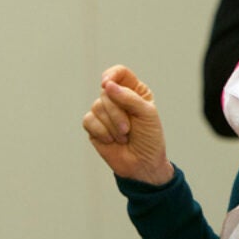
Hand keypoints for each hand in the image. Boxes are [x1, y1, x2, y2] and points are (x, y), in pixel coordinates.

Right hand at [82, 65, 172, 185]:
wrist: (143, 165)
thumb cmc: (150, 138)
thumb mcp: (147, 114)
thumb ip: (128, 97)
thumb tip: (106, 85)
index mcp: (134, 91)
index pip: (119, 73)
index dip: (112, 75)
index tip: (107, 84)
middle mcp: (118, 99)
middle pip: (106, 92)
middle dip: (116, 113)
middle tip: (127, 129)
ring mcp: (104, 113)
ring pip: (96, 106)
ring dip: (111, 126)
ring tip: (123, 137)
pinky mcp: (94, 127)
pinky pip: (88, 120)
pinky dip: (101, 131)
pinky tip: (111, 140)